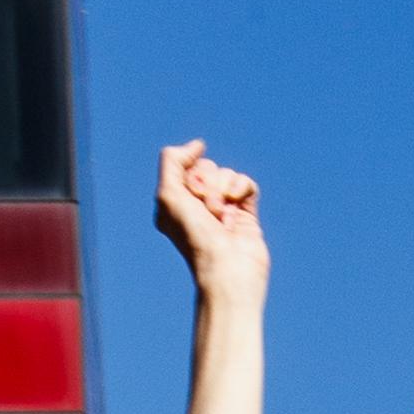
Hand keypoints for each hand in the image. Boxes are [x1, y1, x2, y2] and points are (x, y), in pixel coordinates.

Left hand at [155, 137, 266, 303]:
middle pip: (207, 167)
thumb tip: (198, 145)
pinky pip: (246, 183)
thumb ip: (172, 160)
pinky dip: (242, 189)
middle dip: (208, 183)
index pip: (185, 166)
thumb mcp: (167, 194)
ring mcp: (223, 209)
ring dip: (224, 190)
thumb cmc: (194, 236)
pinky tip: (237, 206)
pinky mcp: (245, 214)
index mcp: (175, 203)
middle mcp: (198, 206)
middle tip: (206, 210)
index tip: (191, 195)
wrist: (226, 268)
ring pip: (227, 174)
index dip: (190, 175)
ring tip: (222, 217)